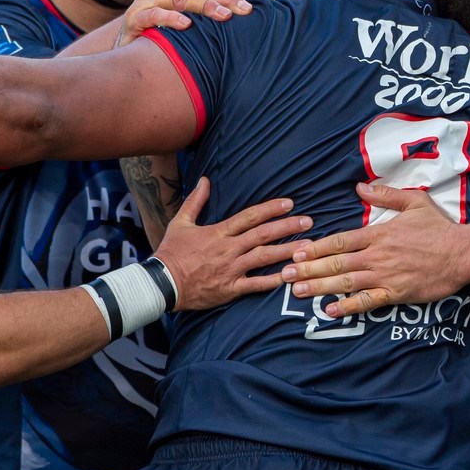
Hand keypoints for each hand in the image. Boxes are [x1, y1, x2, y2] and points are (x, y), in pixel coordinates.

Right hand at [116, 0, 252, 46]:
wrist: (127, 45)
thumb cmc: (159, 27)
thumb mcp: (181, 11)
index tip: (249, 8)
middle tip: (243, 11)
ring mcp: (145, 1)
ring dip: (202, 5)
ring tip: (223, 15)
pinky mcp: (134, 18)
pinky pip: (154, 15)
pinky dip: (170, 18)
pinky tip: (187, 25)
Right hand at [151, 177, 314, 310]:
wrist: (161, 284)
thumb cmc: (171, 252)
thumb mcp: (181, 222)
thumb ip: (195, 201)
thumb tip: (204, 180)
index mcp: (218, 232)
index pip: (250, 216)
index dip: (271, 209)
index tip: (289, 203)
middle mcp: (228, 249)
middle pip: (263, 235)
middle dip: (287, 227)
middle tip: (309, 221)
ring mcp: (231, 269)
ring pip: (264, 258)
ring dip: (287, 251)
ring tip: (308, 247)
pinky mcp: (231, 289)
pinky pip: (256, 285)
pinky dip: (273, 281)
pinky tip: (291, 276)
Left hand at [281, 183, 468, 316]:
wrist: (463, 254)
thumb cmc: (439, 227)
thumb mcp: (414, 201)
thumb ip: (385, 194)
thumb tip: (359, 187)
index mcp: (379, 233)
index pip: (340, 240)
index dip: (315, 247)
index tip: (297, 252)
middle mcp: (378, 255)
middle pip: (336, 262)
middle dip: (308, 269)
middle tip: (285, 275)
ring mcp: (386, 276)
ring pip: (346, 282)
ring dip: (319, 287)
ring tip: (298, 291)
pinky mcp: (397, 294)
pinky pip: (368, 302)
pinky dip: (348, 307)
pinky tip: (329, 311)